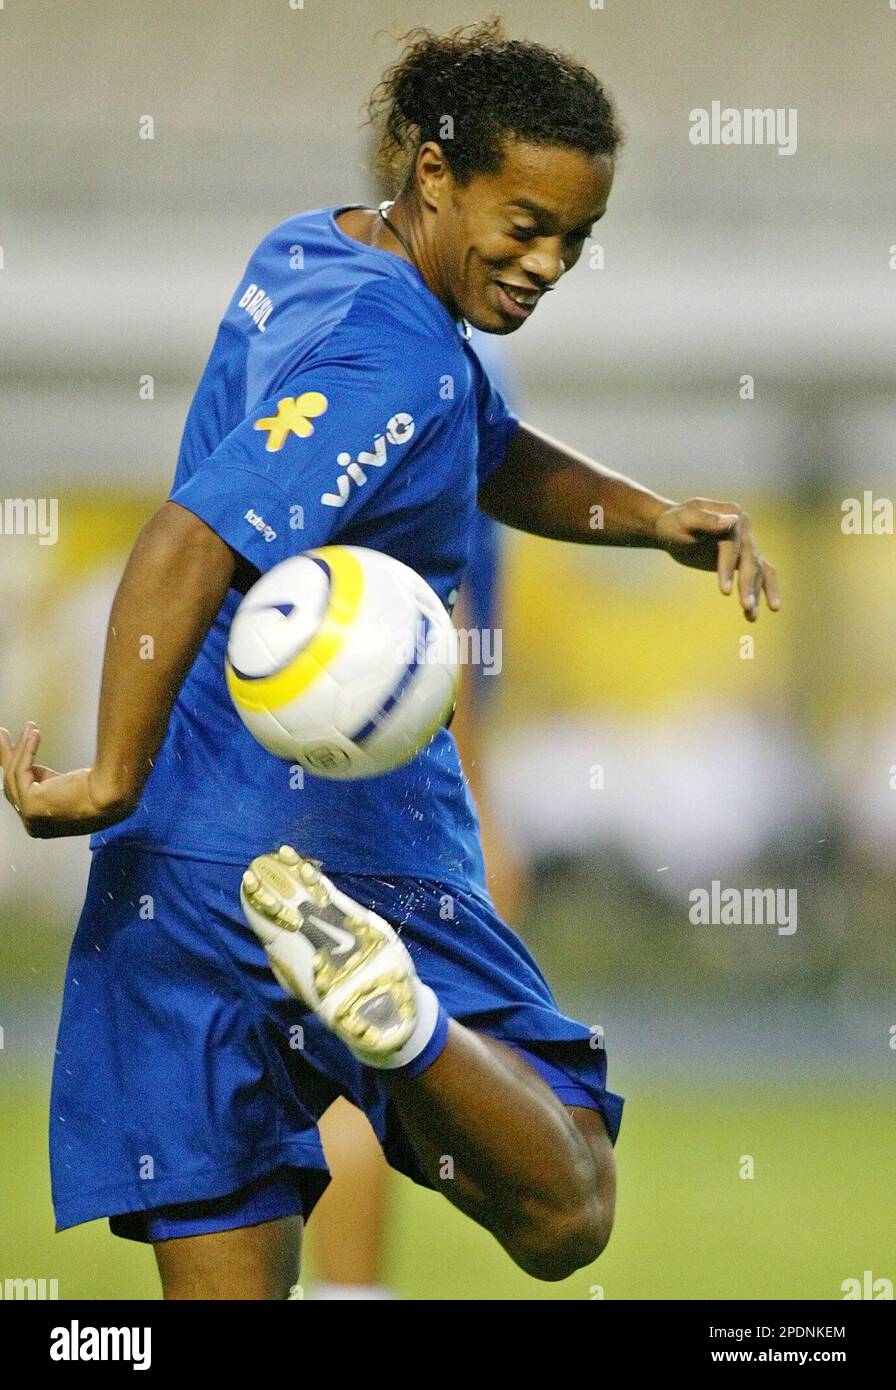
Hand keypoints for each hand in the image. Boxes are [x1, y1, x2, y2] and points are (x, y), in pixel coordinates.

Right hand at [0, 722, 124, 837]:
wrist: (112, 796)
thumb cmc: (98, 791)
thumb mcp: (61, 782)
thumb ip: (43, 778)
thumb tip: (29, 759)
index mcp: (41, 825)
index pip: (21, 794)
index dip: (17, 767)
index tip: (15, 749)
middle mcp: (34, 826)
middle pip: (13, 785)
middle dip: (8, 757)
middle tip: (2, 735)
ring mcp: (30, 819)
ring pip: (15, 776)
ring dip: (21, 748)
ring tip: (30, 728)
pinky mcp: (31, 806)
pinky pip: (21, 771)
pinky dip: (27, 750)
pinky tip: (35, 734)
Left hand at [654, 498, 779, 621]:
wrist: (672, 528)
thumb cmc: (674, 523)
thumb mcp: (684, 520)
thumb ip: (706, 520)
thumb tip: (731, 521)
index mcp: (733, 514)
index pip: (733, 545)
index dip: (729, 567)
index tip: (724, 591)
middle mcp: (745, 529)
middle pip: (750, 559)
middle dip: (748, 584)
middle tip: (746, 606)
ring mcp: (747, 544)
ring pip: (759, 570)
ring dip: (757, 593)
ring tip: (750, 616)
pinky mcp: (744, 558)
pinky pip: (759, 575)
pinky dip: (761, 593)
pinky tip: (753, 614)